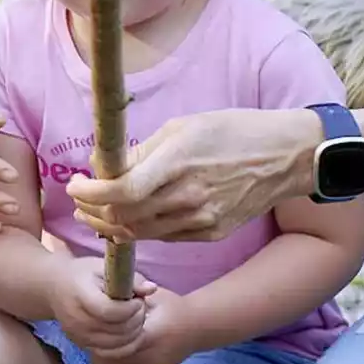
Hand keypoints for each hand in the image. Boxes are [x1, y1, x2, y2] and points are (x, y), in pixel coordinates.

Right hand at [45, 255, 148, 356]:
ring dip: (134, 332)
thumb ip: (129, 278)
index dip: (130, 308)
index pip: (109, 312)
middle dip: (136, 319)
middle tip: (139, 306)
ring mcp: (78, 335)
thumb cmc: (82, 274)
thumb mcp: (103, 266)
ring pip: (117, 345)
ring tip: (133, 316)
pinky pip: (111, 352)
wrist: (54, 287)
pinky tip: (127, 330)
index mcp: (80, 295)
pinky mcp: (82, 345)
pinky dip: (125, 344)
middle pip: (116, 331)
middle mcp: (76, 320)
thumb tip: (151, 289)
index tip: (136, 299)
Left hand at [69, 109, 319, 244]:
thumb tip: (105, 167)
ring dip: (111, 225)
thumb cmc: (234, 131)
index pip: (121, 192)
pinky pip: (164, 237)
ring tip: (96, 212)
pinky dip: (141, 229)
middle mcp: (189, 196)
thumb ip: (143, 152)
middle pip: (125, 218)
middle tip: (79, 200)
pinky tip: (130, 218)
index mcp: (178, 162)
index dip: (90, 194)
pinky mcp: (211, 232)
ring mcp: (202, 219)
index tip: (74, 185)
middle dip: (93, 211)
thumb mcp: (184, 127)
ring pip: (141, 233)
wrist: (288, 156)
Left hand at [74, 284, 197, 363]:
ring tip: (97, 342)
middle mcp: (153, 355)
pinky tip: (107, 353)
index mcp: (152, 334)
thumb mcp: (153, 297)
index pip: (118, 339)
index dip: (103, 333)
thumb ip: (131, 297)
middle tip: (91, 334)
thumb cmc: (173, 307)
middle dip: (99, 345)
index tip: (94, 324)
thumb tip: (106, 295)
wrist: (197, 327)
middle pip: (114, 356)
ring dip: (103, 356)